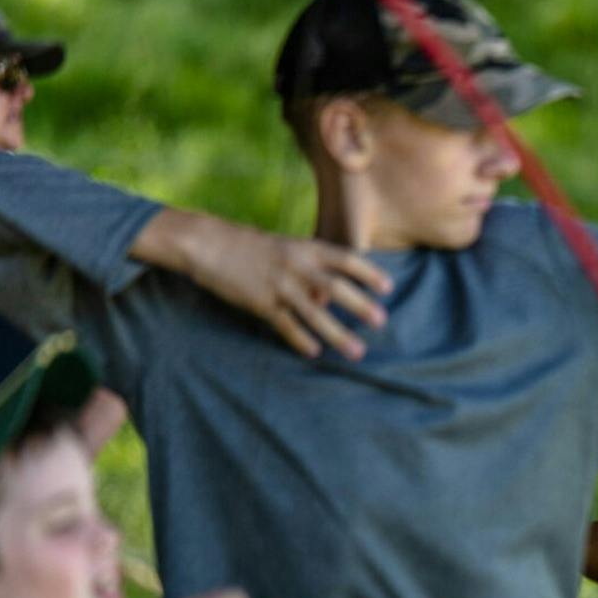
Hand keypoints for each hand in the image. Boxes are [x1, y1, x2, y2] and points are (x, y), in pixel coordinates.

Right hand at [184, 220, 392, 360]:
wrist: (208, 244)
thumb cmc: (252, 247)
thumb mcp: (287, 249)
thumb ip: (311, 270)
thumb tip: (330, 300)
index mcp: (305, 248)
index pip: (345, 259)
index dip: (368, 274)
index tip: (389, 288)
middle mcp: (296, 265)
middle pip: (335, 287)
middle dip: (360, 305)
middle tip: (381, 322)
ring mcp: (278, 285)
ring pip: (314, 312)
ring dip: (337, 334)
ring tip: (357, 352)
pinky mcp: (260, 302)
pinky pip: (285, 324)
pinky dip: (300, 339)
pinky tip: (313, 353)